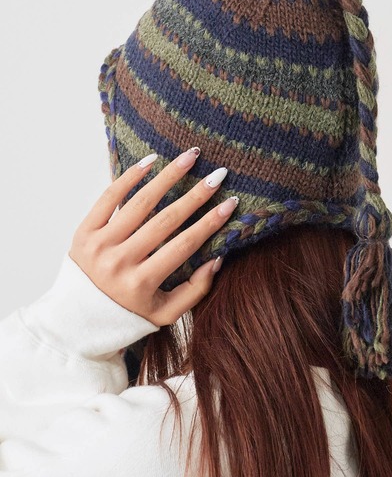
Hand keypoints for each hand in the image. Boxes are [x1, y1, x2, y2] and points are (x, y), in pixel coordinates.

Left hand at [68, 147, 238, 326]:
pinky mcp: (84, 231)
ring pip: (140, 202)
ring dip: (168, 176)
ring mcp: (99, 244)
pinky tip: (151, 161)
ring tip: (189, 157)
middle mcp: (119, 262)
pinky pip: (109, 198)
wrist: (76, 319)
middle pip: (165, 220)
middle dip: (196, 195)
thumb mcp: (165, 314)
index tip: (231, 203)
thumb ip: (195, 291)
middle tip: (219, 175)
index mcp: (140, 284)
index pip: (184, 245)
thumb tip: (218, 258)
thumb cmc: (128, 315)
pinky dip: (130, 177)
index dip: (210, 223)